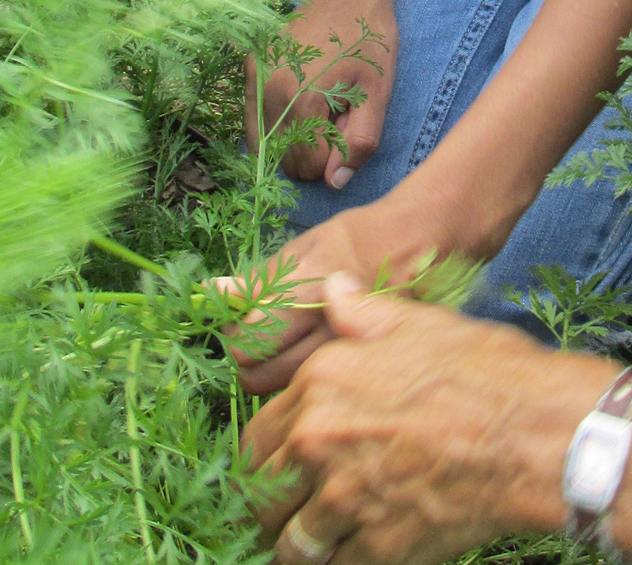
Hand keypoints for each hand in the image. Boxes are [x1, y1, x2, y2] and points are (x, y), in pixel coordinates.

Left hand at [222, 205, 427, 394]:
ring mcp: (347, 355)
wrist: (418, 245)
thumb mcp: (305, 246)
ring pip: (283, 392)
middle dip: (247, 361)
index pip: (248, 340)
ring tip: (284, 347)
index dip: (235, 334)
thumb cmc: (356, 239)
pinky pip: (315, 393)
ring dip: (272, 374)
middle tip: (256, 338)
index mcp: (307, 292)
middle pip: (258, 376)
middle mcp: (327, 330)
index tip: (240, 322)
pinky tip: (311, 357)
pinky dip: (302, 384)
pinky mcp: (364, 370)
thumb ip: (260, 278)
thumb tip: (212, 293)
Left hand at [246, 274, 600, 564]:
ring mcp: (345, 499)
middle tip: (283, 512)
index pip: (256, 436)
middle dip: (268, 506)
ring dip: (299, 545)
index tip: (274, 466)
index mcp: (320, 382)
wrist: (532, 435)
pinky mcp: (378, 549)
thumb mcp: (419, 323)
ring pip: (291, 543)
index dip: (264, 455)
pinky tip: (349, 556)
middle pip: (261, 493)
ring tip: (311, 545)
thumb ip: (362, 312)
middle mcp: (319, 441)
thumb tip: (333, 289)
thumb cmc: (483, 372)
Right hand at [248, 0, 396, 188]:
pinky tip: (298, 102)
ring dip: (291, 139)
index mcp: (303, 100)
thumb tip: (334, 183)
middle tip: (335, 118)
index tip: (348, 130)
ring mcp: (256, 78)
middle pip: (283, 157)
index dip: (332, 161)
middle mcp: (270, 92)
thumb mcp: (378, 91)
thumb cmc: (369, 38)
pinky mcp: (251, 66)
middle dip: (311, 152)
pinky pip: (254, 116)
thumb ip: (359, 141)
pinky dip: (273, 122)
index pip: (306, 166)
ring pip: (264, 140)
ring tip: (318, 108)